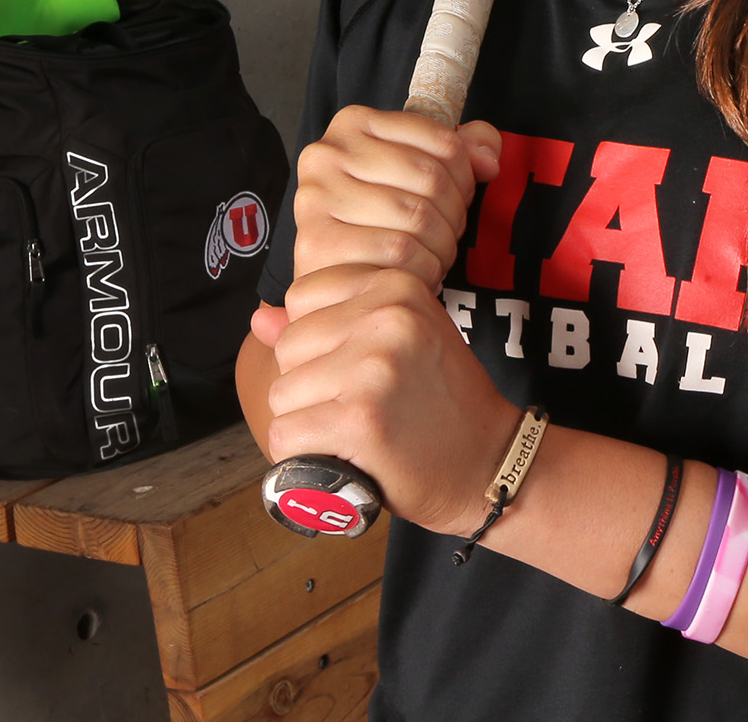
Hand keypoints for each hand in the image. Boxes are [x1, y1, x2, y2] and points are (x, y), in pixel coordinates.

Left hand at [256, 267, 518, 535]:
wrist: (487, 463)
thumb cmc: (440, 402)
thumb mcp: (400, 341)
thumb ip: (332, 323)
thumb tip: (259, 319)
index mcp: (397, 284)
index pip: (303, 296)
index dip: (319, 340)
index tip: (361, 365)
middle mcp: (386, 316)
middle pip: (288, 346)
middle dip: (310, 383)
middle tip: (363, 403)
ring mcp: (373, 367)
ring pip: (282, 393)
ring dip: (307, 421)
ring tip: (358, 429)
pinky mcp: (360, 418)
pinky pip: (286, 436)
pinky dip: (303, 456)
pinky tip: (345, 454)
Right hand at [291, 106, 499, 289]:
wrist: (334, 281)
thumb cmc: (378, 219)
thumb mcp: (419, 170)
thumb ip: (464, 149)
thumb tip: (488, 160)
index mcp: (354, 122)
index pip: (444, 141)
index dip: (467, 178)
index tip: (459, 200)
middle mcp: (327, 153)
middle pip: (432, 178)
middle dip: (454, 215)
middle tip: (448, 236)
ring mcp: (315, 196)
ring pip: (417, 216)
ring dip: (441, 246)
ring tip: (434, 256)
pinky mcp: (315, 241)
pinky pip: (398, 250)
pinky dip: (422, 268)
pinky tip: (417, 273)